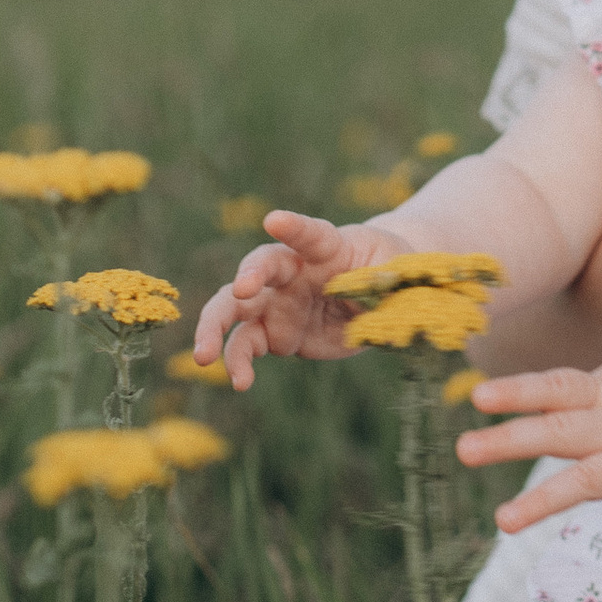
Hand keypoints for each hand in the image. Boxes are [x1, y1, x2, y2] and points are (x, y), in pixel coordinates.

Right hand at [195, 211, 408, 388]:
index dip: (293, 227)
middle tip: (240, 291)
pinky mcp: (274, 333)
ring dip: (214, 328)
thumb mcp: (398, 272)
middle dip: (248, 276)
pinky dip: (238, 363)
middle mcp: (293, 271)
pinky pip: (247, 345)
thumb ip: (384, 282)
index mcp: (327, 247)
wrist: (377, 293)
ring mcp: (278, 301)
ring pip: (234, 308)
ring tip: (204, 356)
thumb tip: (378, 290)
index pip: (309, 234)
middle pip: (261, 267)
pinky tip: (240, 382)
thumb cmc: (388, 269)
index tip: (273, 219)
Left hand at [458, 350, 601, 596]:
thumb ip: (575, 395)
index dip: (518, 391)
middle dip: (510, 440)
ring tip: (503, 521)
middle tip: (463, 450)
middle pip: (558, 432)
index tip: (478, 398)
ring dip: (544, 501)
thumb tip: (519, 402)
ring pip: (588, 481)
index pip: (555, 388)